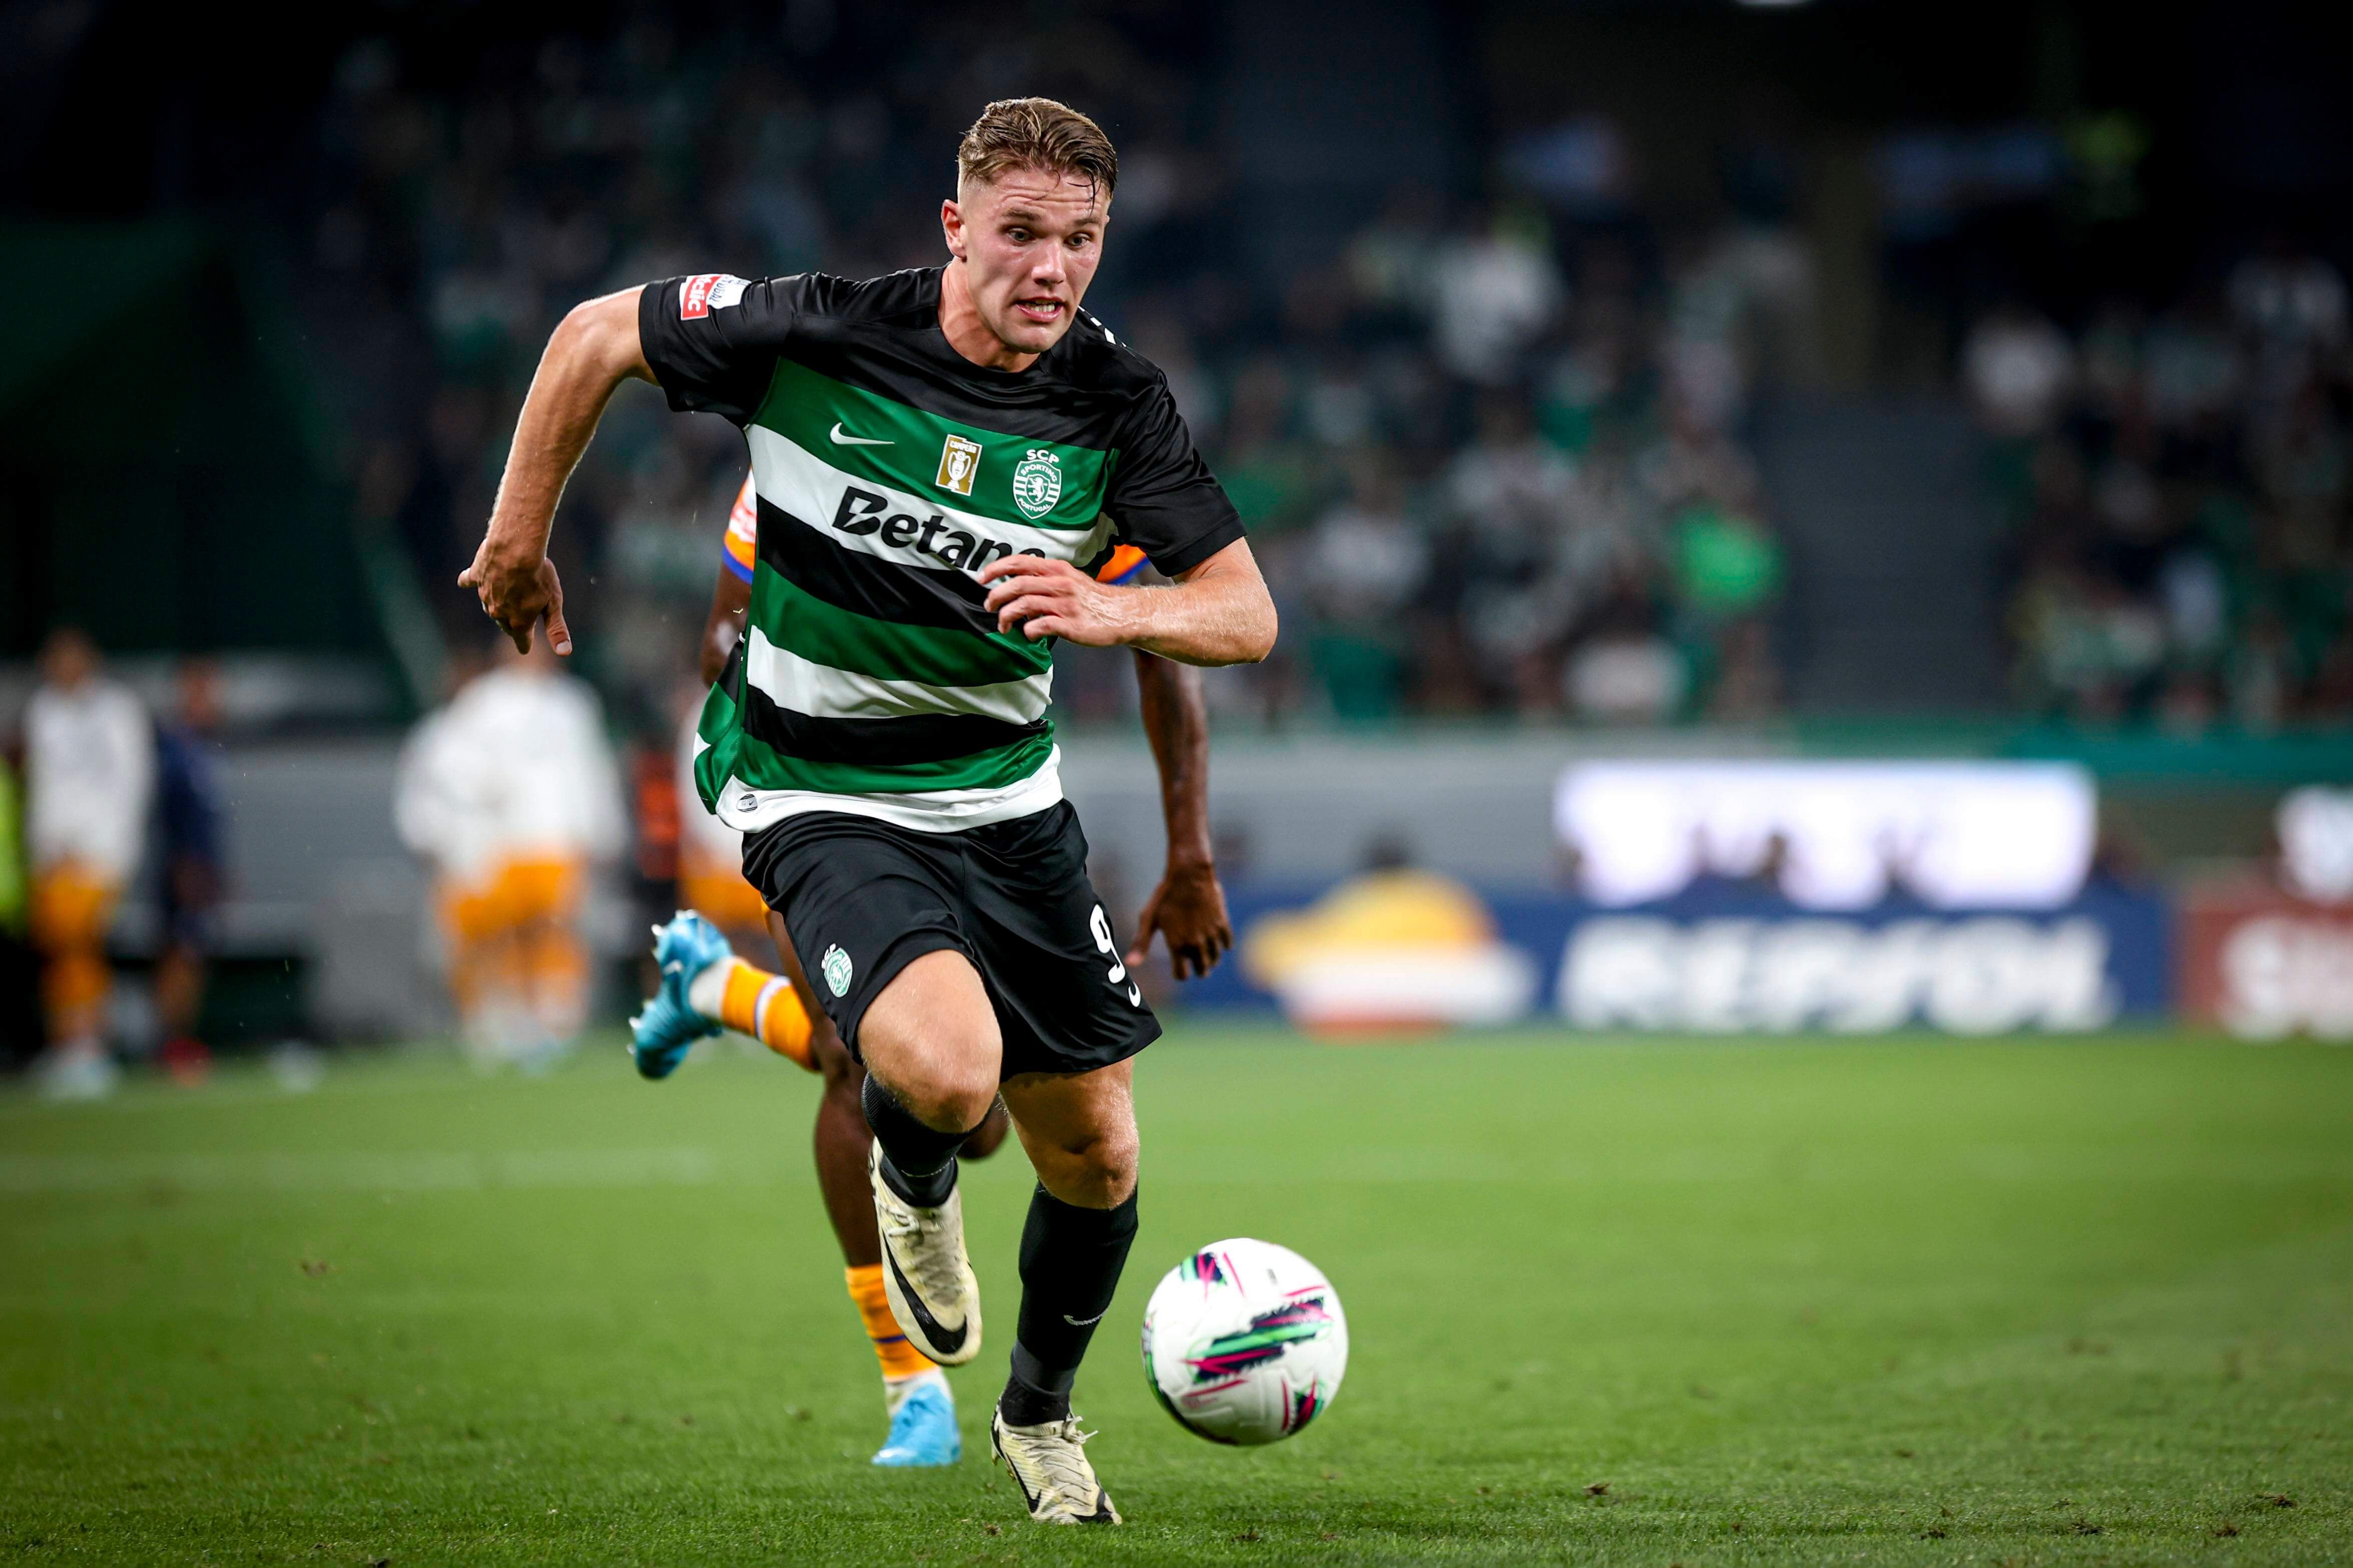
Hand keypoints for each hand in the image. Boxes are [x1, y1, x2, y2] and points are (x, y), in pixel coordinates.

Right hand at [459, 541, 570, 654]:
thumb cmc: (539, 575)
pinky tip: (464, 581)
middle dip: (513, 625)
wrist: (515, 548)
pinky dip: (468, 581)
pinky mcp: (476, 576)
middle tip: (518, 624)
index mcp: (518, 621)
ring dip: (497, 604)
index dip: (525, 644)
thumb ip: (557, 629)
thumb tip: (564, 652)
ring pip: (490, 605)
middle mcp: (498, 612)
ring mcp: (485, 595)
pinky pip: (469, 581)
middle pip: (506, 624)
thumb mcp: (554, 603)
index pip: (521, 640)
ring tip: (504, 599)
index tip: (525, 649)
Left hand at [978, 554, 1129, 644]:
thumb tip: (1018, 590)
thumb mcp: (1070, 579)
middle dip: (996, 596)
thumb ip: (1045, 581)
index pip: (1020, 562)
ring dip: (1007, 616)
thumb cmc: (1093, 600)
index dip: (997, 568)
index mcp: (1057, 569)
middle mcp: (1060, 583)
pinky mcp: (1071, 624)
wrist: (1123, 614)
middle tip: (989, 606)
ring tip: (1004, 626)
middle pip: (1018, 584)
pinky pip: (1040, 626)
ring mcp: (1065, 604)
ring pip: (1025, 605)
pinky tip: (1029, 635)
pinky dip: (1028, 631)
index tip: (982, 578)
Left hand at [1128, 859, 1231, 979]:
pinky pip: (1227, 943)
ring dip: (1211, 960)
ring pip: (1215, 958)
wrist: (1189, 875)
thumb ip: (1140, 944)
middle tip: (1198, 970)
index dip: (1180, 974)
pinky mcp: (1222, 923)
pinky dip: (1223, 946)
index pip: (1182, 974)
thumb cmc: (1165, 896)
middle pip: (1202, 969)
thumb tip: (1129, 965)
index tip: (1179, 971)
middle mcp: (1196, 944)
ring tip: (1207, 958)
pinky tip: (1218, 943)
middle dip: (1199, 971)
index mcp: (1177, 946)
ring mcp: (1211, 934)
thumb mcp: (1148, 919)